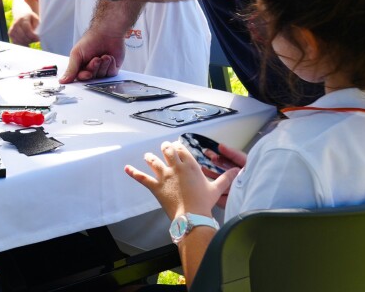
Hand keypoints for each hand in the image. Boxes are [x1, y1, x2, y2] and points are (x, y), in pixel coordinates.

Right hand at [9, 12, 39, 45]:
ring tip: (31, 40)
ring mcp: (12, 29)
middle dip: (31, 40)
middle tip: (36, 40)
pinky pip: (16, 42)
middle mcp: (15, 24)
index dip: (33, 36)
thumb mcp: (35, 19)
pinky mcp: (10, 34)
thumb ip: (37, 26)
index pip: (27, 30)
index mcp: (22, 19)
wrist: (21, 14)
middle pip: (23, 36)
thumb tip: (36, 34)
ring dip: (27, 43)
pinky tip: (26, 43)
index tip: (38, 39)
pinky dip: (22, 44)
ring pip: (19, 41)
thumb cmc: (30, 18)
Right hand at [61, 25, 125, 81]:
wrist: (107, 33)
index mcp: (80, 65)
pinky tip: (110, 57)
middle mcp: (91, 68)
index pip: (80, 78)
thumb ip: (71, 69)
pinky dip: (111, 65)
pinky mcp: (112, 67)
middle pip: (92, 78)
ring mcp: (102, 68)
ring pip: (102, 76)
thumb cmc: (91, 40)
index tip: (88, 73)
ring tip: (104, 56)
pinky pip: (111, 74)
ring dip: (103, 65)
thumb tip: (63, 80)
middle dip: (94, 68)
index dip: (84, 76)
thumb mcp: (76, 54)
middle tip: (96, 59)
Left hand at [125, 140, 239, 221]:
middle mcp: (175, 167)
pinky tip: (126, 168)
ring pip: (153, 160)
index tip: (177, 147)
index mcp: (190, 165)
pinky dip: (133, 172)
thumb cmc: (204, 202)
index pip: (181, 149)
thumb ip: (226, 178)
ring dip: (150, 157)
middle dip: (165, 148)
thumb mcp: (216, 189)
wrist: (192, 216)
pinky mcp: (155, 187)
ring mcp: (164, 176)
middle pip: (167, 150)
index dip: (178, 146)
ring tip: (148, 156)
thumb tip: (238, 171)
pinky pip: (142, 177)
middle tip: (165, 148)